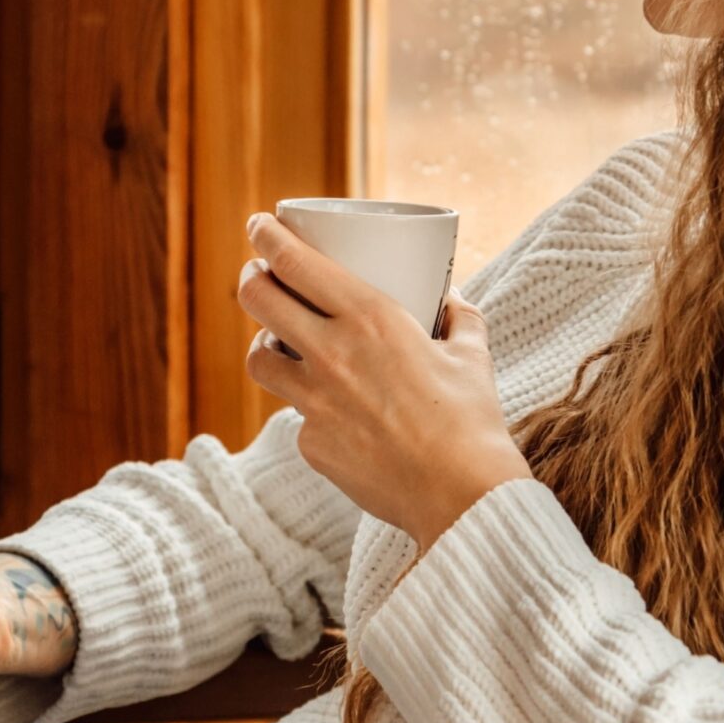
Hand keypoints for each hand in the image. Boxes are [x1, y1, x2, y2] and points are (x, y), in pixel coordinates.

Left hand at [238, 212, 531, 550]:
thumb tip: (453, 300)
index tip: (259, 226)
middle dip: (252, 279)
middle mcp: (331, 354)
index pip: (295, 262)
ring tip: (279, 344)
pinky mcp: (311, 445)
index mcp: (370, 318)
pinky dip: (310, 408)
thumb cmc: (471, 421)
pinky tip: (336, 415)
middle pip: (257, 300)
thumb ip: (460, 318)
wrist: (460, 496)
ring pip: (259, 360)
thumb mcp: (472, 355)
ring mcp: (314, 402)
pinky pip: (298, 416)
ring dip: (264, 345)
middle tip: (258, 276)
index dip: (267, 237)